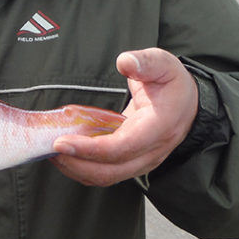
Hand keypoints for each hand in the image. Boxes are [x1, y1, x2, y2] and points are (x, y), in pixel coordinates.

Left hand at [50, 48, 198, 186]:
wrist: (189, 104)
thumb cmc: (173, 83)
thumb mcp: (164, 64)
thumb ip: (145, 62)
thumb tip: (125, 62)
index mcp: (159, 128)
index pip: (121, 147)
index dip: (89, 149)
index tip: (61, 142)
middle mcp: (151, 152)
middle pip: (110, 171)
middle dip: (76, 164)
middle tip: (49, 148)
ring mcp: (142, 161)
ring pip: (106, 176)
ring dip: (76, 168)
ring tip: (52, 151)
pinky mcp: (132, 161)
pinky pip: (105, 171)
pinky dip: (83, 166)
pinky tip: (67, 151)